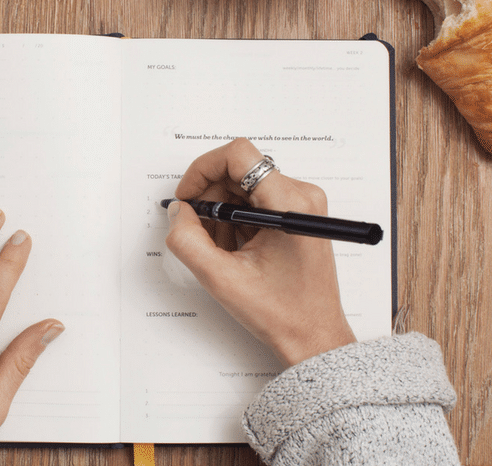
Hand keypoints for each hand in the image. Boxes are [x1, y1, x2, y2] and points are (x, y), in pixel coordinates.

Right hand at [165, 139, 355, 365]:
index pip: (238, 155)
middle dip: (210, 197)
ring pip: (244, 186)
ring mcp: (301, 204)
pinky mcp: (297, 214)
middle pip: (239, 170)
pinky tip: (235, 250)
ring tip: (222, 249)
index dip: (203, 170)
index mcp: (289, 204)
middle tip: (198, 231)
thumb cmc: (282, 313)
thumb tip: (178, 211)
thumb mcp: (222, 279)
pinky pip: (256, 200)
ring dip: (222, 212)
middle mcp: (301, 195)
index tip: (188, 196)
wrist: (314, 336)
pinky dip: (236, 220)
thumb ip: (188, 240)